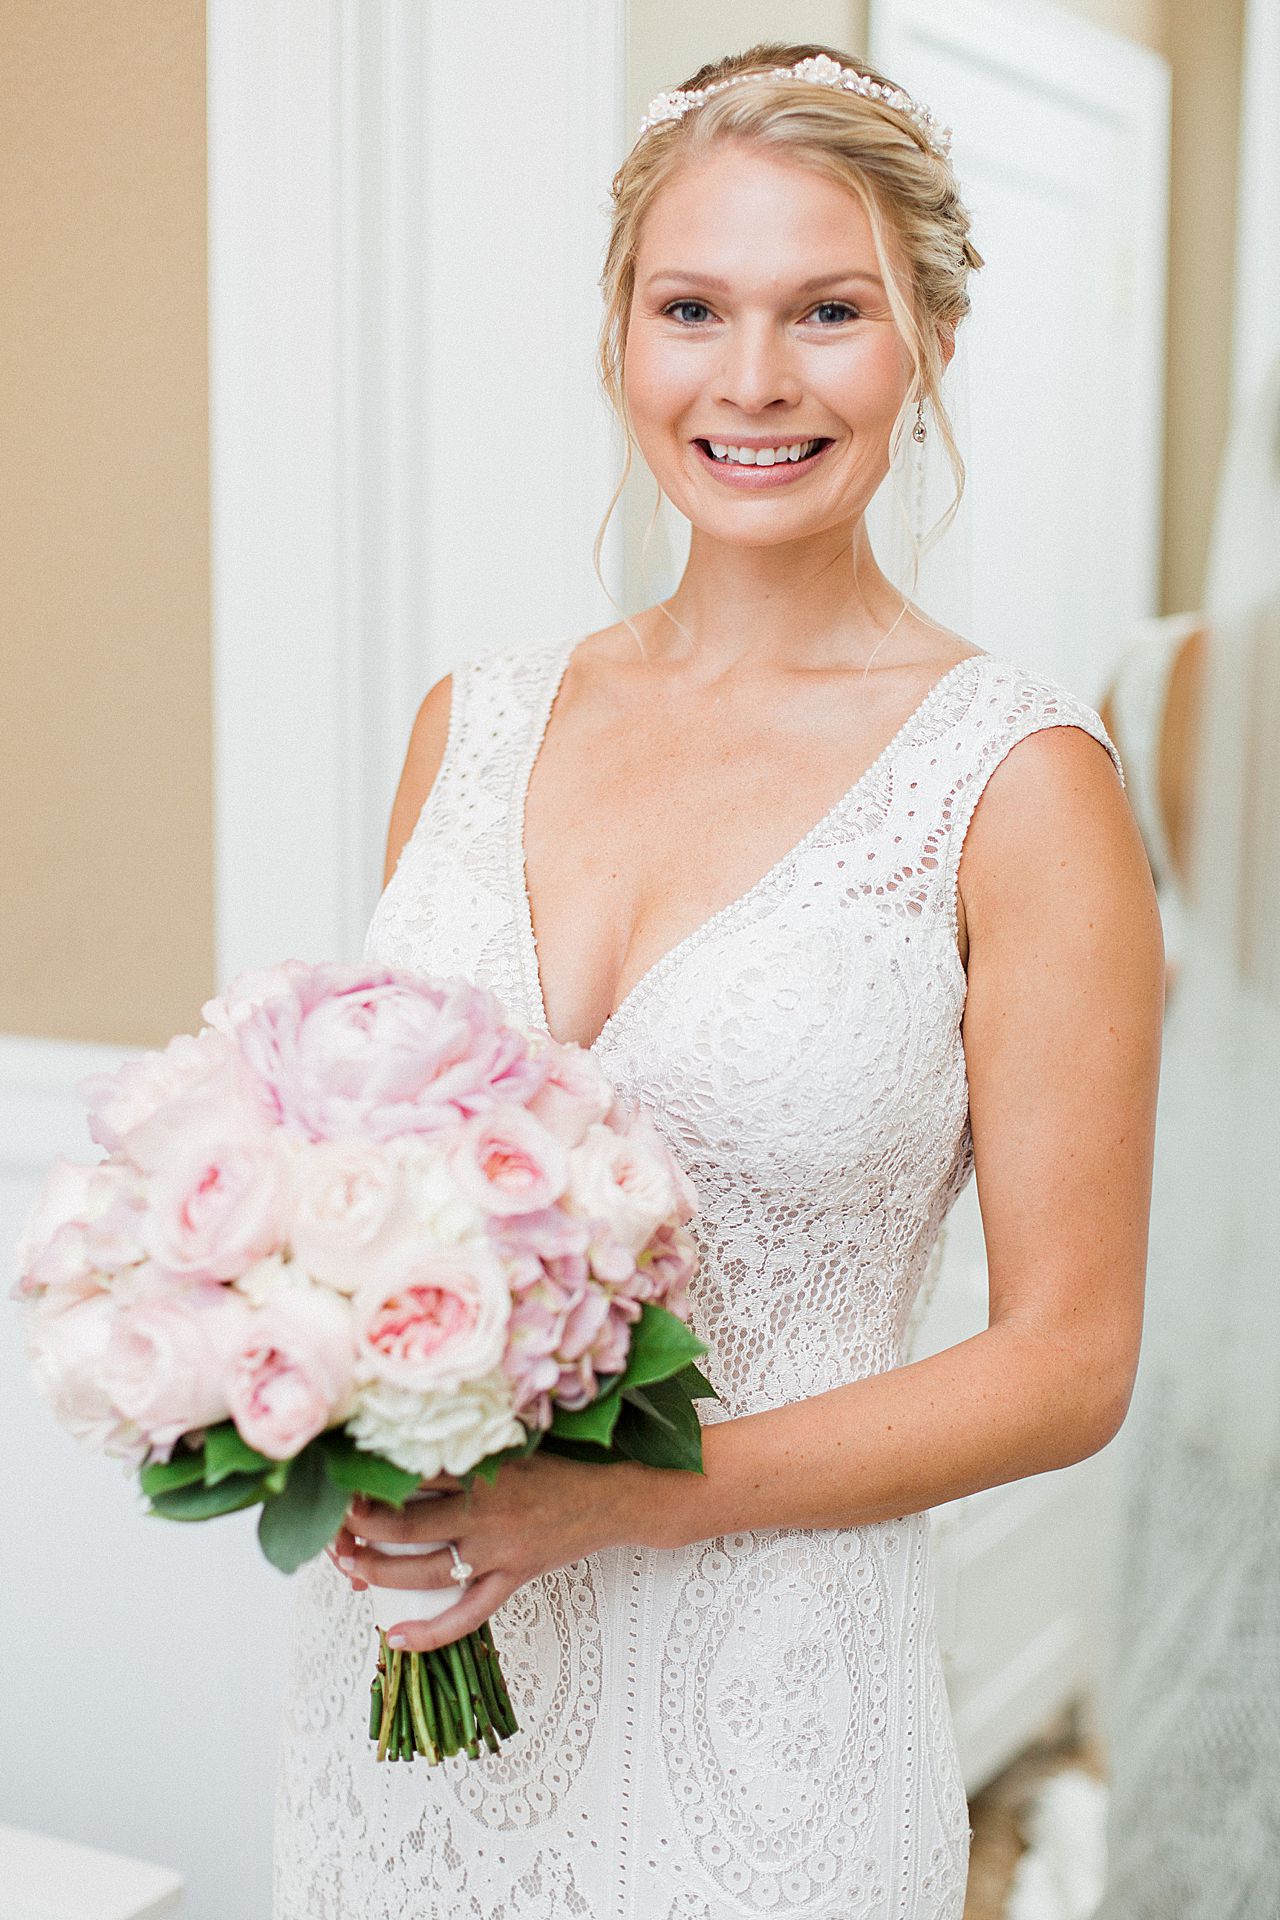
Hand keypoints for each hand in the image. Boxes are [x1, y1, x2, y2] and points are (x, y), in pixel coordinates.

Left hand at [323, 1453, 639, 1651]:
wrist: (614, 1497)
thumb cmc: (561, 1466)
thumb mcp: (512, 1445)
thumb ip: (465, 1450)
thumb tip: (405, 1455)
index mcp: (482, 1468)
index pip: (410, 1473)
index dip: (371, 1479)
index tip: (343, 1478)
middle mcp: (486, 1510)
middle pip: (405, 1526)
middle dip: (361, 1530)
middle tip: (336, 1527)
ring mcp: (500, 1550)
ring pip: (426, 1572)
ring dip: (381, 1573)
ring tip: (351, 1569)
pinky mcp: (514, 1578)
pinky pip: (467, 1615)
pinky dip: (430, 1632)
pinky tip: (395, 1637)